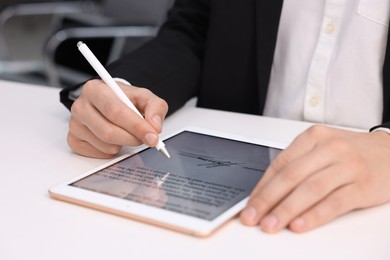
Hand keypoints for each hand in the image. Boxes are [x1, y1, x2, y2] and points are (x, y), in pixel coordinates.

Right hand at [67, 79, 167, 157]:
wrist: (109, 102)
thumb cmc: (124, 99)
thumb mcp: (143, 97)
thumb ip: (155, 107)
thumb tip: (154, 126)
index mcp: (95, 89)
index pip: (115, 111)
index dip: (136, 126)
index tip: (153, 136)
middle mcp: (80, 106)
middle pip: (108, 131)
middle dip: (133, 138)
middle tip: (146, 138)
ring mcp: (75, 124)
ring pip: (106, 144)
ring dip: (124, 144)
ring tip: (128, 133)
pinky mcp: (74, 140)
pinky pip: (99, 153)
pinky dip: (113, 150)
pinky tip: (115, 139)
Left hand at [240, 125, 389, 232]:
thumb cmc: (350, 153)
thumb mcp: (321, 150)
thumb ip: (297, 167)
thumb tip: (267, 192)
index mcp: (314, 137)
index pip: (280, 164)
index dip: (262, 187)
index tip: (250, 204)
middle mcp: (330, 148)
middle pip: (291, 176)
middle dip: (267, 200)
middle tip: (252, 217)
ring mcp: (348, 166)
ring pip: (310, 189)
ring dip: (286, 210)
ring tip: (270, 224)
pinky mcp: (363, 185)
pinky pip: (334, 203)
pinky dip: (314, 215)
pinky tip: (299, 225)